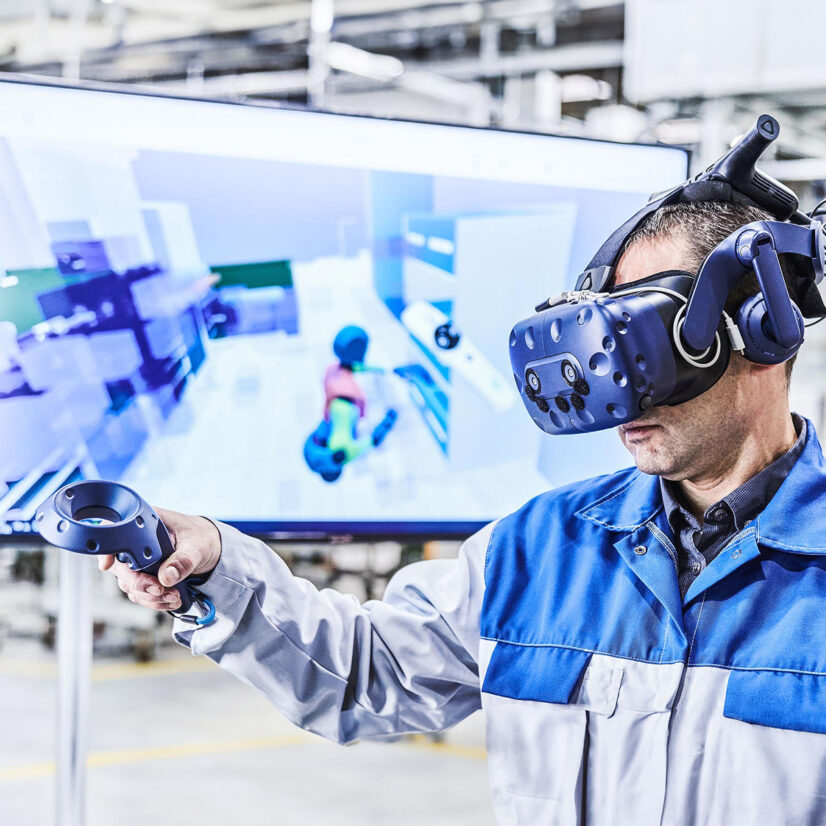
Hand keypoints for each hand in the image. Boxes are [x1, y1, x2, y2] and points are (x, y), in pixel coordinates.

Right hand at [98, 507, 221, 611]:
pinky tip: (172, 600)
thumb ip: (183, 559)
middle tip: (160, 590)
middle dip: (139, 583)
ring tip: (174, 597)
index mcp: (144, 523)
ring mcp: (137, 560)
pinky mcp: (144, 576)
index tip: (107, 565)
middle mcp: (136, 541)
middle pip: (120, 565)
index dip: (106, 547)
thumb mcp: (198, 545)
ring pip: (129, 584)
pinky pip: (140, 593)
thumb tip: (166, 577)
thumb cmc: (201, 537)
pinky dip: (154, 601)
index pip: (114, 531)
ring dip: (150, 596)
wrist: (209, 548)